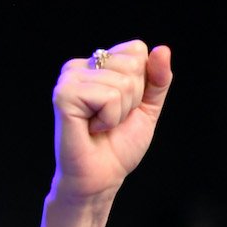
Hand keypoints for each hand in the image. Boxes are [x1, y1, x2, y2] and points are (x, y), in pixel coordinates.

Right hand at [51, 39, 172, 201]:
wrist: (102, 176)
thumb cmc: (119, 145)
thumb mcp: (148, 108)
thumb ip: (158, 79)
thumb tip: (163, 50)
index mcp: (98, 65)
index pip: (136, 50)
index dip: (142, 84)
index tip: (125, 107)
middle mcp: (80, 66)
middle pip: (131, 64)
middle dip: (133, 98)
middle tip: (112, 119)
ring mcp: (69, 78)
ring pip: (122, 83)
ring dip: (120, 112)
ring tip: (102, 125)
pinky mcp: (64, 94)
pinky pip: (108, 97)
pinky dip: (110, 119)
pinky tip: (93, 128)